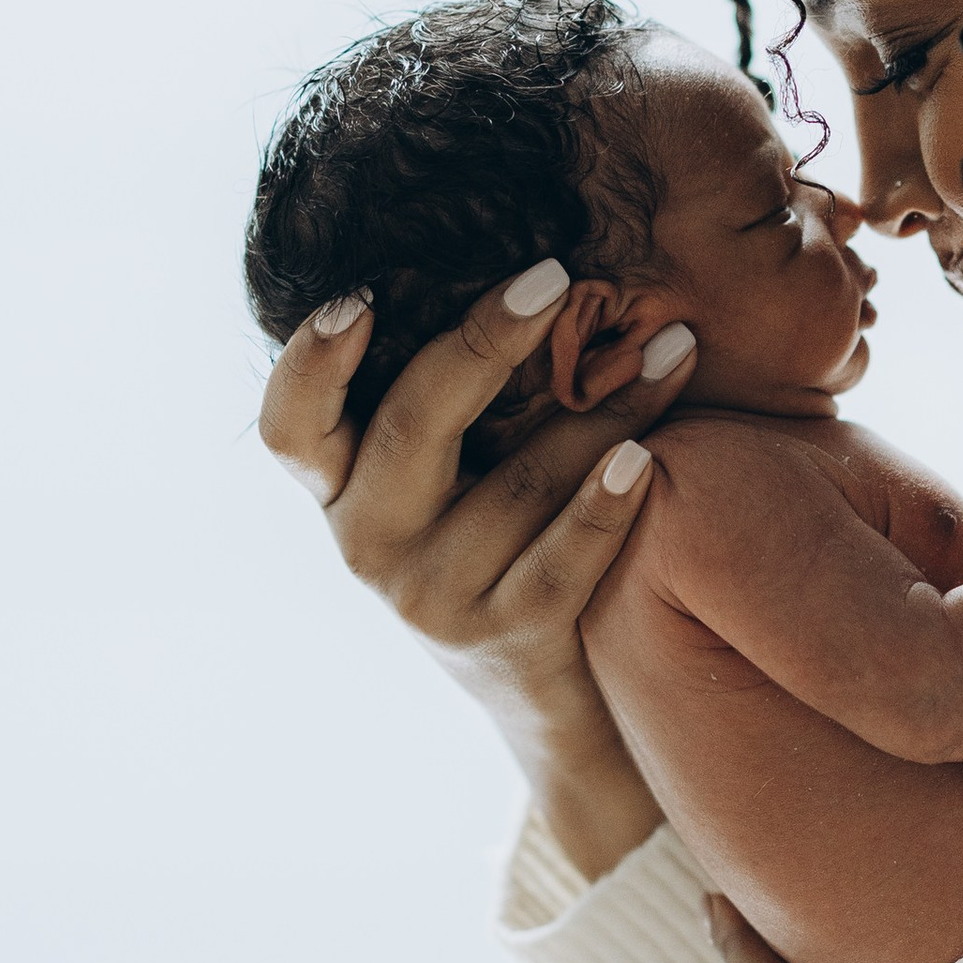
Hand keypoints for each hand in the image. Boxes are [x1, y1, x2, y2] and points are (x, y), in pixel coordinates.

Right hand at [256, 265, 695, 877]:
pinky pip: (563, 560)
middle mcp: (369, 545)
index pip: (289, 428)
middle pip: (410, 425)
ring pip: (516, 482)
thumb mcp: (449, 481)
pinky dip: (607, 504)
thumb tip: (521, 262)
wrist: (553, 699)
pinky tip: (649, 456)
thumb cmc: (505, 544)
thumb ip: (449, 400)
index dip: (310, 364)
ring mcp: (435, 598)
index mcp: (341, 492)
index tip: (358, 297)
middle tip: (554, 275)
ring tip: (674, 350)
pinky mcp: (509, 640)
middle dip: (483, 341)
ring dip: (603, 408)